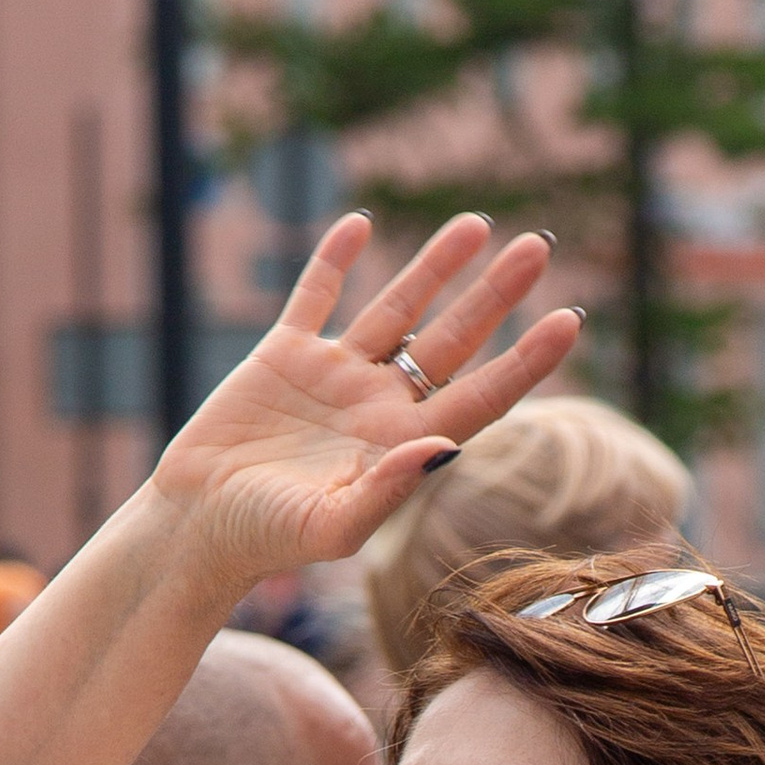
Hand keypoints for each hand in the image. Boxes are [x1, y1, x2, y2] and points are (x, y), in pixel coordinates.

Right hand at [147, 213, 581, 599]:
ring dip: (435, 266)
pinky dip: (334, 259)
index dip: (527, 360)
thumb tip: (446, 444)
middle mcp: (377, 406)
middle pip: (451, 340)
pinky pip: (315, 295)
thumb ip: (388, 490)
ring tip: (476, 222)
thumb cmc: (264, 541)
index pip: (480, 396)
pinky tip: (361, 224)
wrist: (194, 528)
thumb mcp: (330, 528)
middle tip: (538, 246)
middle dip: (494, 294)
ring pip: (396, 308)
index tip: (570, 319)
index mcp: (400, 447)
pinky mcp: (282, 356)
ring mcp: (332, 376)